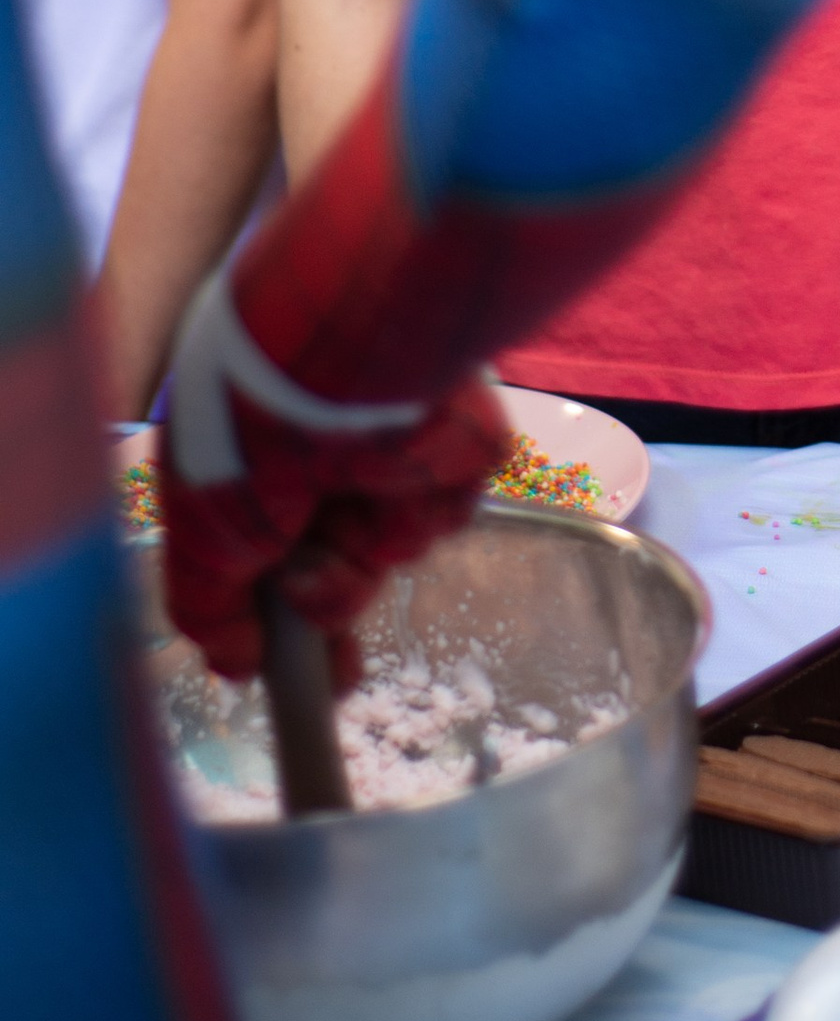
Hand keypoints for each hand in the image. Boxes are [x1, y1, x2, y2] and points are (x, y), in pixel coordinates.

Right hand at [161, 267, 505, 681]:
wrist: (343, 344)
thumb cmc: (250, 426)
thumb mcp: (201, 531)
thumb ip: (209, 607)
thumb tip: (231, 667)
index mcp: (260, 453)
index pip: (269, 547)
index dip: (273, 616)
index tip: (277, 675)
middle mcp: (325, 448)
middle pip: (339, 561)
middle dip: (332, 611)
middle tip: (334, 674)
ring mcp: (393, 441)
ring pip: (386, 546)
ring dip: (360, 556)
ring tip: (341, 518)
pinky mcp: (456, 441)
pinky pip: (439, 512)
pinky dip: (415, 510)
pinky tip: (394, 479)